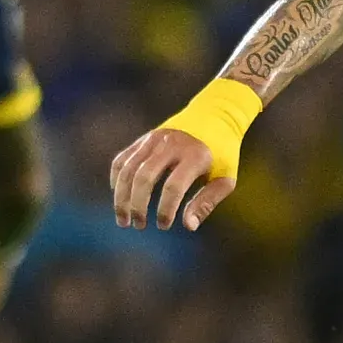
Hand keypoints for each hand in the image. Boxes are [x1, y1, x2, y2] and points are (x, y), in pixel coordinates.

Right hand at [109, 123, 232, 232]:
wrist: (215, 115)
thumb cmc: (222, 154)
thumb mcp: (224, 178)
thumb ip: (207, 202)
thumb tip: (188, 226)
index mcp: (195, 155)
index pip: (173, 186)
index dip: (165, 209)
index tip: (163, 226)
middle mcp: (171, 144)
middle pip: (144, 178)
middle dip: (137, 206)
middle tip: (139, 225)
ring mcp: (154, 139)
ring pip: (128, 170)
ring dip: (122, 197)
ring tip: (124, 219)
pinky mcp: (144, 138)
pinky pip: (122, 160)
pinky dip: (117, 180)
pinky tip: (120, 196)